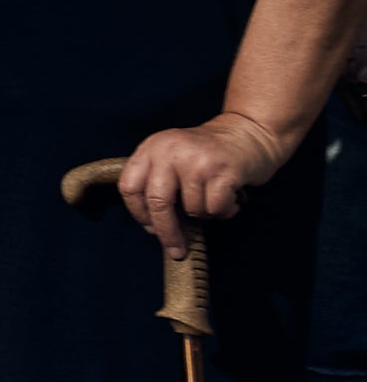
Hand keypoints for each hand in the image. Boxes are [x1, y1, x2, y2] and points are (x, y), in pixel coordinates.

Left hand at [113, 113, 289, 247]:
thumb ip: (159, 181)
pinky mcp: (223, 170)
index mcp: (152, 147)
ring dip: (205, 215)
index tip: (151, 229)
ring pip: (191, 209)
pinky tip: (230, 199)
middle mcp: (170, 150)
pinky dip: (224, 212)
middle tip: (176, 250)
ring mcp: (197, 160)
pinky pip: (215, 209)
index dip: (139, 213)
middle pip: (157, 202)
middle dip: (167, 232)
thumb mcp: (173, 155)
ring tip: (215, 199)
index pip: (130, 187)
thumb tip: (155, 227)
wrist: (250, 131)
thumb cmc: (209, 153)